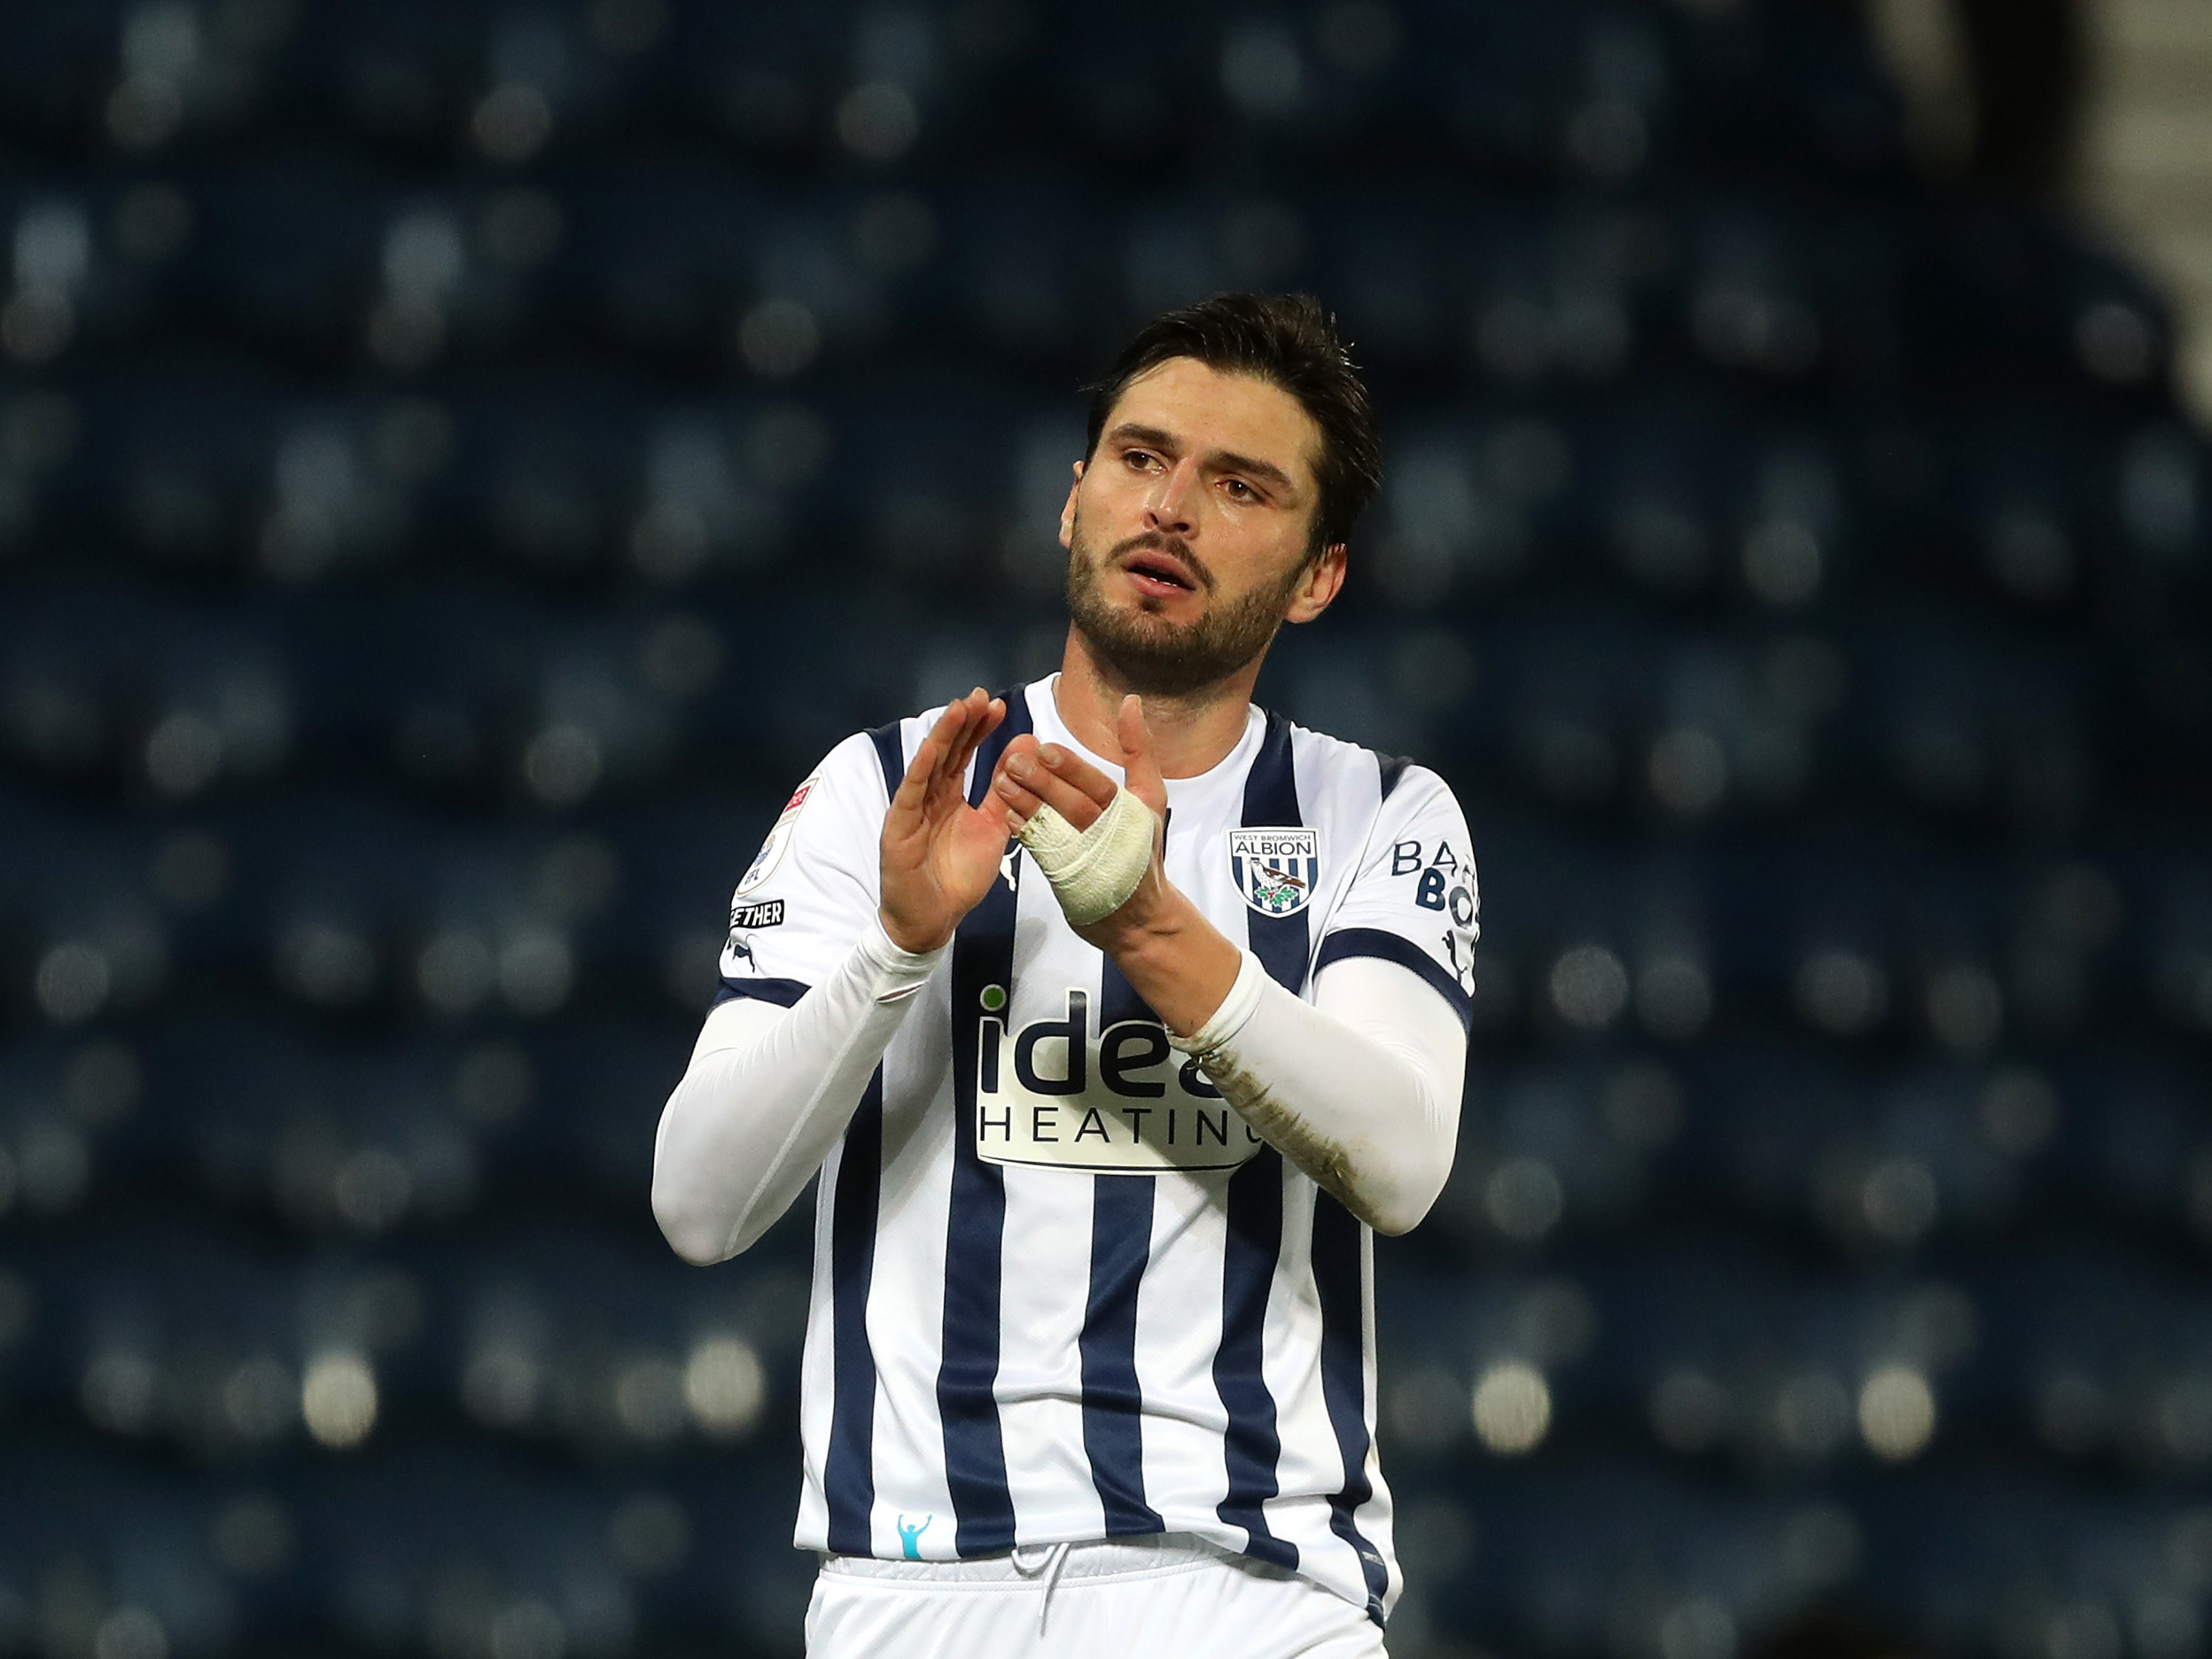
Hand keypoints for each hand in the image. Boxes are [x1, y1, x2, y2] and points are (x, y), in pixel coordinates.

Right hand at [878, 688, 1011, 953]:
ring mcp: (912, 810)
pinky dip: (920, 771)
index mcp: (949, 796)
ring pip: (928, 766)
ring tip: (959, 709)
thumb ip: (1005, 791)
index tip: (998, 707)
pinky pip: (910, 795)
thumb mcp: (992, 828)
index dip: (979, 730)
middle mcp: (929, 797)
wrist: (933, 919)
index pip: (964, 754)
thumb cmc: (958, 876)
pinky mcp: (899, 829)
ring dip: (943, 737)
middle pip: (946, 752)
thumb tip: (1024, 748)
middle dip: (962, 723)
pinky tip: (932, 749)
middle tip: (980, 697)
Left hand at [990, 696, 1238, 1033]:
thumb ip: (1139, 750)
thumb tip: (1130, 702)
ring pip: (1055, 829)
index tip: (1046, 750)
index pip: (1101, 788)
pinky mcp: (1069, 880)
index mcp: (1133, 815)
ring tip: (1002, 781)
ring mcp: (1089, 861)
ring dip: (1027, 804)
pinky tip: (1003, 814)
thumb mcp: (1150, 797)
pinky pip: (1043, 853)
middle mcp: (1112, 838)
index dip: (1073, 769)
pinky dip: (1025, 832)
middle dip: (1044, 784)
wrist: (1136, 915)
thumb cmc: (1140, 846)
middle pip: (1075, 808)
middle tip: (1014, 760)